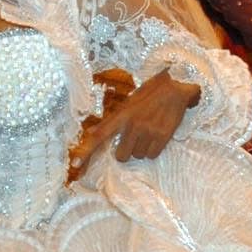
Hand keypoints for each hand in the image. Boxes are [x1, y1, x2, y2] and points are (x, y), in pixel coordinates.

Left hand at [70, 71, 198, 167]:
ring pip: (138, 156)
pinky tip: (156, 136)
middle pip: (121, 156)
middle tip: (134, 138)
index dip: (86, 151)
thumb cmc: (150, 93)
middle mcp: (132, 124)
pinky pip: (151, 155)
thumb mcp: (128, 103)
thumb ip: (111, 120)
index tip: (75, 164)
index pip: (99, 135)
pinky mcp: (162, 136)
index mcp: (121, 115)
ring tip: (148, 133)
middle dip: (126, 151)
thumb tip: (92, 132)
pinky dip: (153, 150)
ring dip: (141, 149)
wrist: (176, 87)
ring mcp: (147, 131)